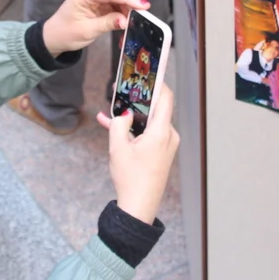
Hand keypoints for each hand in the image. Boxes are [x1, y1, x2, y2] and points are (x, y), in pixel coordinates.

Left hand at [42, 0, 148, 55]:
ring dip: (127, 12)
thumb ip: (107, 23)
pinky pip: (115, 6)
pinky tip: (126, 24)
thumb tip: (125, 20)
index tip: (144, 6)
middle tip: (144, 17)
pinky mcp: (99, 3)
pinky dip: (121, 15)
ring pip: (118, 0)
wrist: (54, 37)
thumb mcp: (87, 30)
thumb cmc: (66, 33)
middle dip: (130, 5)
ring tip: (134, 24)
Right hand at [96, 86, 179, 224]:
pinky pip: (149, 134)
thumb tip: (123, 113)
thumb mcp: (117, 147)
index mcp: (161, 132)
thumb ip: (118, 123)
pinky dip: (135, 131)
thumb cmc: (130, 178)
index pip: (166, 98)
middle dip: (138, 101)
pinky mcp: (162, 152)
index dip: (158, 83)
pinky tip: (114, 128)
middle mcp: (169, 136)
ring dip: (132, 118)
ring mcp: (167, 145)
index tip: (149, 72)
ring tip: (109, 114)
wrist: (138, 206)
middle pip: (156, 109)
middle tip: (122, 91)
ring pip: (150, 122)